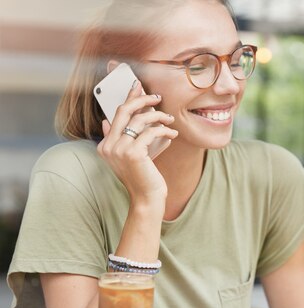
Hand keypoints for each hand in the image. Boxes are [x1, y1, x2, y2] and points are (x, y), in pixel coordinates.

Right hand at [97, 80, 177, 203]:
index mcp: (105, 145)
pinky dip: (164, 130)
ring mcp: (119, 149)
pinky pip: (151, 132)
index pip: (116, 114)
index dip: (128, 98)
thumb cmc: (144, 176)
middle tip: (157, 96)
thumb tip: (112, 120)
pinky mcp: (133, 153)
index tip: (138, 86)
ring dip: (158, 116)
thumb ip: (126, 138)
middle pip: (124, 111)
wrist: (147, 198)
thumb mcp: (133, 155)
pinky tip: (173, 132)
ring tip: (170, 119)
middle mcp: (108, 146)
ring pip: (140, 120)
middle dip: (142, 99)